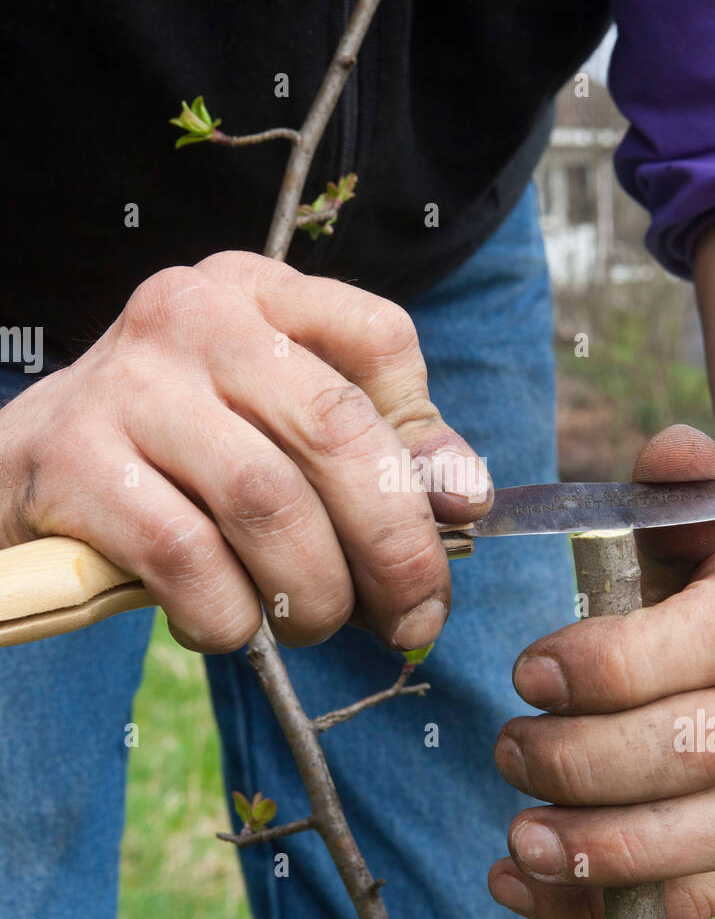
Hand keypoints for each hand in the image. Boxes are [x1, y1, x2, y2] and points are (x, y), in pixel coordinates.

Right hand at [0, 252, 489, 651]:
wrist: (15, 471)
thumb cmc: (173, 456)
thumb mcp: (270, 426)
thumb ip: (370, 449)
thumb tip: (466, 496)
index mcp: (256, 293)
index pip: (378, 339)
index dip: (430, 440)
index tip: (460, 518)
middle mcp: (191, 315)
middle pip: (335, 427)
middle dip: (394, 545)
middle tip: (413, 617)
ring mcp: (127, 383)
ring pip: (267, 502)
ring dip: (311, 593)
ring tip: (312, 625)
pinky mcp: (72, 461)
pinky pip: (187, 559)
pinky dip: (227, 616)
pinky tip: (225, 624)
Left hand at [488, 425, 714, 918]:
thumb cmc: (713, 569)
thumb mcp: (694, 513)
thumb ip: (677, 480)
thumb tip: (673, 454)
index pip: (704, 643)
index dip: (611, 666)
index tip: (525, 671)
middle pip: (703, 751)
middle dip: (589, 762)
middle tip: (507, 749)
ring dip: (606, 852)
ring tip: (516, 838)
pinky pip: (708, 897)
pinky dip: (610, 907)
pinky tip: (526, 887)